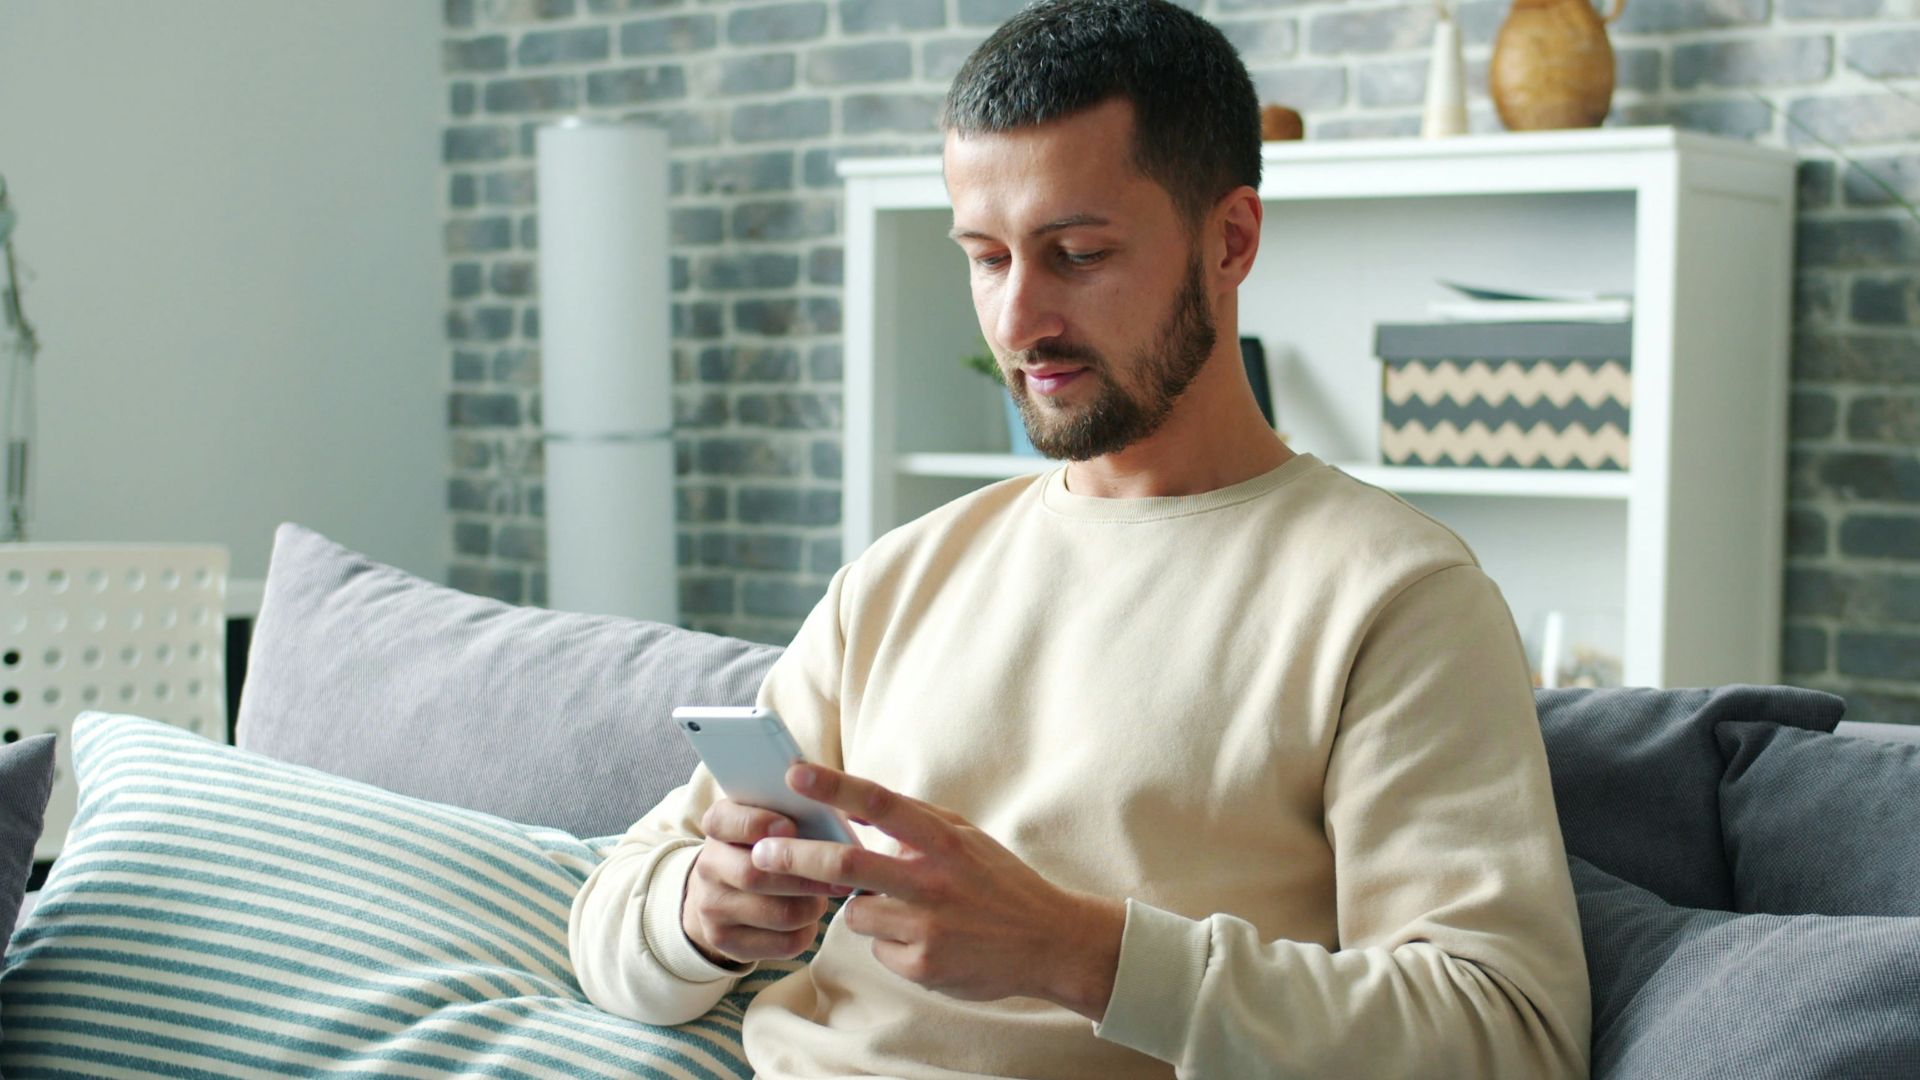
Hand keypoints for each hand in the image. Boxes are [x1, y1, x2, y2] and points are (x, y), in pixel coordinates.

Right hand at [682, 798, 852, 965]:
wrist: (724, 890)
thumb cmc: (764, 845)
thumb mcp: (770, 819)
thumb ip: (794, 812)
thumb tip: (835, 819)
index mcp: (718, 826)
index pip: (724, 822)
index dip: (757, 824)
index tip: (789, 827)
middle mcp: (708, 866)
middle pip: (754, 875)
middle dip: (804, 876)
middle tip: (839, 875)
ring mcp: (712, 907)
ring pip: (778, 913)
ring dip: (813, 906)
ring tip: (825, 896)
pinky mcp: (726, 941)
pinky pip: (783, 943)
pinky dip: (808, 931)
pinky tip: (810, 918)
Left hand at [748, 764, 1125, 1020]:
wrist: (1048, 942)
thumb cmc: (998, 883)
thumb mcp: (965, 838)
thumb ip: (916, 823)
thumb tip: (859, 806)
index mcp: (942, 840)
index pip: (879, 804)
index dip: (833, 787)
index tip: (794, 774)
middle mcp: (932, 880)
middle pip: (846, 862)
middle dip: (796, 857)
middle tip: (761, 854)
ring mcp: (926, 925)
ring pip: (856, 913)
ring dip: (863, 909)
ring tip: (904, 911)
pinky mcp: (922, 964)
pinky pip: (878, 948)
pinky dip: (889, 943)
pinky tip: (926, 941)